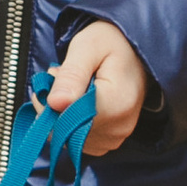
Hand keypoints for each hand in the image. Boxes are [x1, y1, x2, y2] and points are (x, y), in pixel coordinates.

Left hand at [47, 19, 147, 156]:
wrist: (135, 52)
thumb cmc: (112, 43)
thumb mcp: (88, 47)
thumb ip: (71, 75)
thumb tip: (55, 103)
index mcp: (116, 105)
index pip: (65, 118)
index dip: (51, 99)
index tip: (56, 74)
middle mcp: (118, 128)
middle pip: (64, 130)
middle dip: (53, 104)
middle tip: (62, 75)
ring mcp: (114, 138)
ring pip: (65, 136)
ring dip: (59, 112)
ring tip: (74, 86)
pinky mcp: (107, 143)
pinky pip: (75, 139)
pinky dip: (69, 121)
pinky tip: (79, 100)